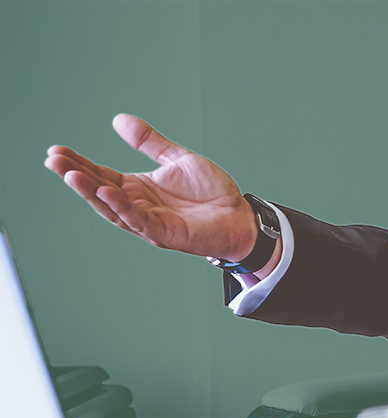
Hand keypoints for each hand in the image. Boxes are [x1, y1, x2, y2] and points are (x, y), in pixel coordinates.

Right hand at [44, 114, 256, 260]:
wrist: (240, 216)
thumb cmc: (213, 193)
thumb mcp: (178, 159)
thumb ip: (150, 142)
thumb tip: (119, 120)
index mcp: (138, 189)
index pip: (101, 175)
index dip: (79, 164)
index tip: (56, 151)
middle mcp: (139, 206)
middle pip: (100, 192)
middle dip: (76, 177)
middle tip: (54, 160)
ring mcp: (150, 222)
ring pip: (113, 209)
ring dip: (91, 193)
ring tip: (71, 175)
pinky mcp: (166, 233)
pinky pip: (140, 221)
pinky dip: (122, 208)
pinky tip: (108, 192)